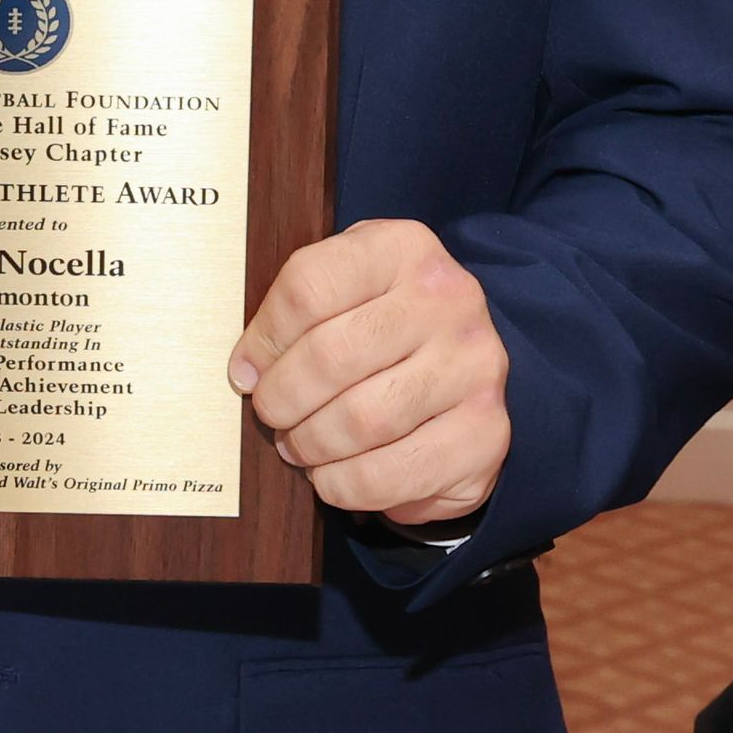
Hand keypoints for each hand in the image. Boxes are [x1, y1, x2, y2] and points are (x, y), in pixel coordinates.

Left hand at [227, 218, 509, 527]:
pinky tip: (331, 477)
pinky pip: (396, 472)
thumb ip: (300, 307)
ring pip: (363, 419)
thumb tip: (247, 369)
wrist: (469, 355)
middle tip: (270, 415)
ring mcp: (473, 367)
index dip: (265, 336)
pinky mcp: (486, 432)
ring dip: (313, 443)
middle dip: (284, 397)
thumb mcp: (351, 282)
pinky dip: (348, 485)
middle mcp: (448, 300)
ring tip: (298, 446)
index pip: (310, 285)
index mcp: (402, 248)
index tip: (246, 370)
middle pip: (333, 355)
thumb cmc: (387, 316)